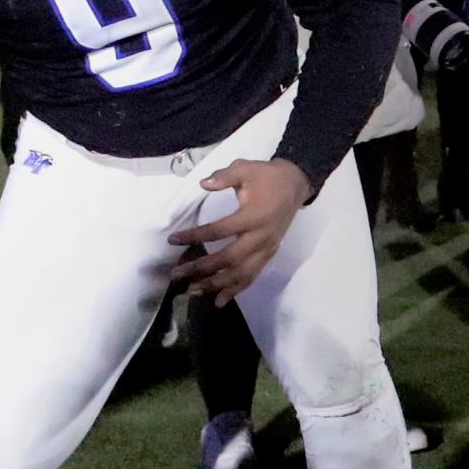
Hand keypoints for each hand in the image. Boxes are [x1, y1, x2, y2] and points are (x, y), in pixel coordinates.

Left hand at [167, 158, 313, 305]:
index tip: (173, 240)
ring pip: (240, 273)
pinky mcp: (269, 255)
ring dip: (216, 284)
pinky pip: (252, 276)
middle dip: (202, 268)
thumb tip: (203, 184)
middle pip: (228, 259)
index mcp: (253, 216)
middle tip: (177, 274)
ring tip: (193, 290)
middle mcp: (260, 237)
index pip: (219, 230)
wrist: (295, 184)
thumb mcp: (246, 168)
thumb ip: (224, 176)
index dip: (195, 236)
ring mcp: (266, 249)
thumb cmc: (267, 176)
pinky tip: (219, 301)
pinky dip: (235, 290)